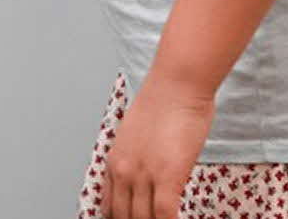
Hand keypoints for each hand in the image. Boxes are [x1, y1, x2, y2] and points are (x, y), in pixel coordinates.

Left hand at [103, 78, 212, 218]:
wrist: (177, 82)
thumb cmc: (164, 99)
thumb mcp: (136, 133)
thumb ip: (137, 158)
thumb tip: (148, 175)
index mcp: (114, 162)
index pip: (109, 207)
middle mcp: (124, 172)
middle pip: (124, 218)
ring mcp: (144, 176)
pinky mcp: (167, 177)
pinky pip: (164, 215)